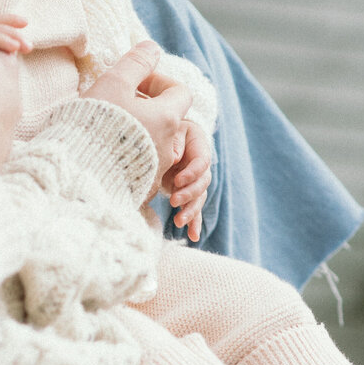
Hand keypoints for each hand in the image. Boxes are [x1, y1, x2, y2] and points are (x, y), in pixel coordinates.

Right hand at [82, 41, 191, 183]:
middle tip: (115, 104)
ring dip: (137, 131)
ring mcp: (155, 172)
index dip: (159, 81)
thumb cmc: (94, 126)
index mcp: (166, 119)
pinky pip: (141, 167)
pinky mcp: (139, 190)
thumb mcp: (113, 83)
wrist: (76, 178)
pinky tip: (103, 152)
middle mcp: (168, 148)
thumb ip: (135, 63)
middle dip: (144, 107)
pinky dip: (129, 155)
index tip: (133, 82)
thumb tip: (153, 48)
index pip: (181, 92)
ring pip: (153, 143)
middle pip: (166, 119)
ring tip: (106, 128)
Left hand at [165, 123, 211, 242]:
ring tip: (179, 221)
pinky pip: (194, 209)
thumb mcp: (170, 128)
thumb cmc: (165, 128)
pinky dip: (194, 222)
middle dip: (189, 194)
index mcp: (199, 147)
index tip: (177, 180)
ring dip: (191, 211)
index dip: (192, 173)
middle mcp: (200, 166)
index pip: (202, 162)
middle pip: (202, 183)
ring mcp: (195, 181)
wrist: (161, 133)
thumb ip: (174, 141)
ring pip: (198, 198)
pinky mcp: (188, 193)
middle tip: (174, 201)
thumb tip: (176, 157)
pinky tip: (193, 236)